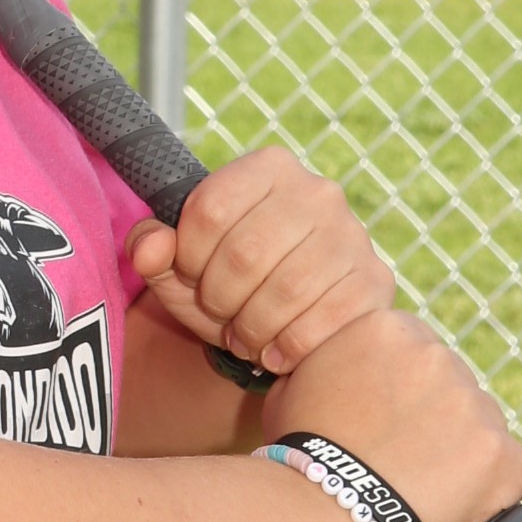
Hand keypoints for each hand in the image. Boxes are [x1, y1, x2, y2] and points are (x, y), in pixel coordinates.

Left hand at [126, 147, 394, 375]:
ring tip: (246, 336)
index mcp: (269, 169)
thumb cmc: (230, 285)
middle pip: (245, 253)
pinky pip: (323, 320)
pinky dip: (288, 347)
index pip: (209, 209)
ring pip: (286, 291)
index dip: (188, 257)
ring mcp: (352, 236)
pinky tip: (276, 352)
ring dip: (253, 328)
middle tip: (222, 315)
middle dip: (220, 298)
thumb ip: (152, 248)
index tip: (192, 276)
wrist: (291, 325)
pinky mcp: (374, 281)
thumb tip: (147, 247)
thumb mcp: (181, 266)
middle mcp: (317, 192)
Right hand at [262, 312, 521, 521]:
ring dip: (459, 451)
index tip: (384, 422)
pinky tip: (452, 507)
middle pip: (450, 384)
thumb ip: (336, 361)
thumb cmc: (298, 455)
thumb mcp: (296, 383)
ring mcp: (476, 406)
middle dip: (432, 417)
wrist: (320, 514)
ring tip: (416, 489)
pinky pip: (508, 471)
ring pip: (480, 426)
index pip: (414, 352)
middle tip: (397, 459)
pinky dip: (490, 491)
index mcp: (390, 329)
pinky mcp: (502, 456)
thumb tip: (348, 367)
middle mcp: (440, 356)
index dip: (400, 391)